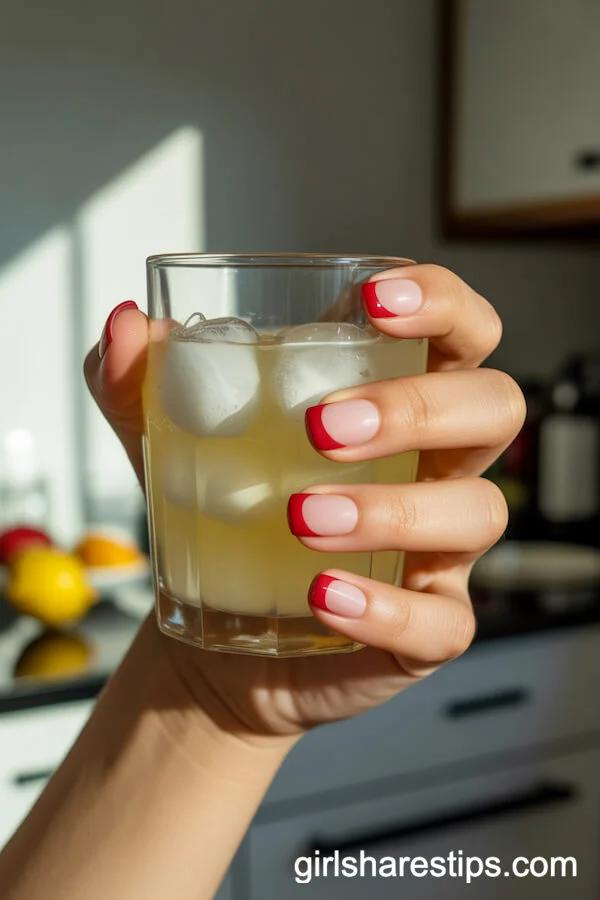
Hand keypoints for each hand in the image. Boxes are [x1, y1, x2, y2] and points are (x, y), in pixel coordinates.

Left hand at [85, 265, 523, 739]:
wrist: (218, 631)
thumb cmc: (221, 517)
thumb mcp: (172, 441)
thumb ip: (143, 380)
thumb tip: (127, 326)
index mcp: (392, 397)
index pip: (460, 328)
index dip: (442, 301)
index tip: (373, 300)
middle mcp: (434, 464)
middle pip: (493, 407)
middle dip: (417, 407)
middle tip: (323, 427)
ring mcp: (440, 548)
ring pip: (477, 511)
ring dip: (394, 511)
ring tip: (300, 517)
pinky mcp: (430, 623)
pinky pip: (440, 619)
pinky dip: (386, 608)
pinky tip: (322, 595)